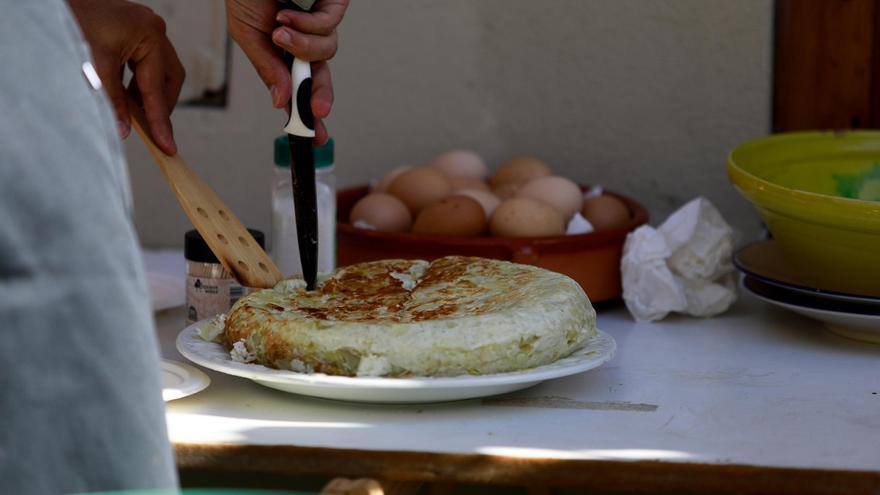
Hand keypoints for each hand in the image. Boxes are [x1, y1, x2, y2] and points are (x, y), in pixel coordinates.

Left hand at [68, 0, 184, 154]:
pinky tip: (126, 95)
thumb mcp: (94, 67)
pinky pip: (146, 64)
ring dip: (148, 94)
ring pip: (160, 72)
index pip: (156, 87)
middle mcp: (154, 30)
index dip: (160, 120)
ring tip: (135, 114)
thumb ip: (112, 101)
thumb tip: (124, 130)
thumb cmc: (73, 22)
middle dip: (160, 106)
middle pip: (169, 78)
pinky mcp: (135, 32)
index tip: (167, 146)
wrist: (52, 3)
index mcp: (149, 35)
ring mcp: (146, 29)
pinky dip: (138, 82)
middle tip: (154, 132)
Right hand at [226, 0, 347, 144]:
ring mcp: (320, 20)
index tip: (312, 137)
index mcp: (284, 49)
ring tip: (279, 30)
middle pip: (321, 75)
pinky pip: (329, 27)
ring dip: (301, 47)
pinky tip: (287, 15)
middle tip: (317, 112)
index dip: (306, 112)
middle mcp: (306, 37)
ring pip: (326, 53)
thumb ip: (267, 68)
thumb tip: (281, 102)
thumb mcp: (247, 35)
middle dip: (319, 95)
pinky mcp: (333, 3)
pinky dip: (306, 25)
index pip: (299, 85)